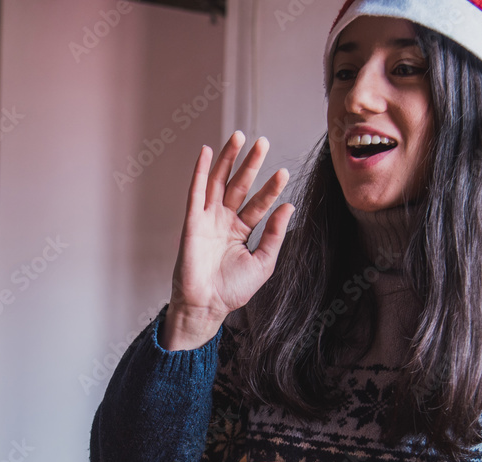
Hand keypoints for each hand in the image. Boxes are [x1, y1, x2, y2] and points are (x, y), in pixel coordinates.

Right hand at [161, 131, 294, 350]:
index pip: (258, 204)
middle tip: (263, 142)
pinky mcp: (192, 221)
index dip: (271, 188)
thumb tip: (288, 207)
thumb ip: (275, 234)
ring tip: (239, 137)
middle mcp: (224, 220)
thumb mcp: (263, 262)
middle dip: (250, 164)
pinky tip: (206, 152)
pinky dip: (200, 171)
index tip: (283, 172)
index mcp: (241, 230)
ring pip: (218, 182)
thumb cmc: (232, 289)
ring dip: (228, 159)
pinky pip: (196, 192)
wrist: (207, 305)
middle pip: (239, 185)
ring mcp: (207, 219)